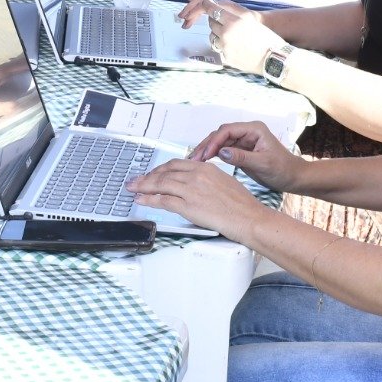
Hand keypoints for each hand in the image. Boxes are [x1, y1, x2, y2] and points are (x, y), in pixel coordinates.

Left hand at [127, 158, 267, 241]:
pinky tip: (141, 200)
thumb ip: (205, 179)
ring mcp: (191, 190)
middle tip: (137, 180)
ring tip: (132, 188)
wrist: (249, 217)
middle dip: (147, 176)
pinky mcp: (188, 206)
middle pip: (164, 172)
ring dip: (143, 186)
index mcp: (205, 168)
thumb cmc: (241, 204)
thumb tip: (193, 184)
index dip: (160, 169)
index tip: (152, 173)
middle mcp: (196, 175)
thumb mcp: (223, 182)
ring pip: (160, 184)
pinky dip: (148, 199)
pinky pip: (163, 200)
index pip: (176, 164)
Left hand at [180, 0, 282, 75]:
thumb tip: (216, 5)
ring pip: (212, 36)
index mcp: (234, 21)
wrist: (273, 58)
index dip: (207, 5)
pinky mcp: (225, 57)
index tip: (205, 4)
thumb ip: (232, 12)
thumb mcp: (250, 19)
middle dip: (216, 20)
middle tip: (225, 22)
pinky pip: (217, 48)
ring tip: (231, 35)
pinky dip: (222, 45)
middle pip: (211, 22)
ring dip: (217, 34)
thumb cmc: (266, 37)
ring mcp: (224, 46)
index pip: (213, 10)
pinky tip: (233, 46)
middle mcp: (226, 33)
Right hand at [185, 120, 304, 193]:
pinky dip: (213, 155)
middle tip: (194, 158)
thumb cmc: (283, 169)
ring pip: (220, 141)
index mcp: (254, 129)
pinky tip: (204, 162)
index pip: (228, 130)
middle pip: (221, 134)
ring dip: (207, 150)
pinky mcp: (242, 150)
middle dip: (207, 145)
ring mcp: (244, 140)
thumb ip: (242, 158)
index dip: (214, 141)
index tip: (205, 154)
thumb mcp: (263, 164)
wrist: (294, 177)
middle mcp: (248, 132)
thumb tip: (221, 153)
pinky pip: (223, 149)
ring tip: (195, 161)